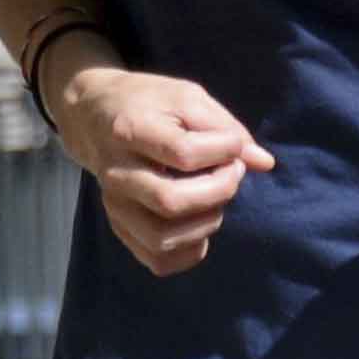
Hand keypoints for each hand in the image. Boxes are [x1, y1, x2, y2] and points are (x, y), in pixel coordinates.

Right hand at [52, 66, 273, 274]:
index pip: (183, 154)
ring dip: (206, 224)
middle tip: (231, 173)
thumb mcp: (187, 97)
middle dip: (218, 191)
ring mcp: (114, 205)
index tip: (233, 144)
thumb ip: (225, 127)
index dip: (223, 151)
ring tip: (215, 199)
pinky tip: (200, 227)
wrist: (94, 115)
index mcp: (130, 131)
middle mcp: (117, 173)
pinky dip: (189, 252)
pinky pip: (157, 260)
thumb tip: (263, 163)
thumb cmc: (148, 102)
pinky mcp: (119, 226)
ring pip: (162, 239)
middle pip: (170, 202)